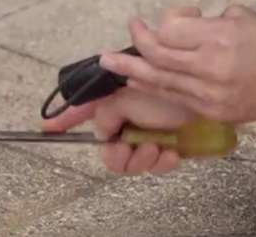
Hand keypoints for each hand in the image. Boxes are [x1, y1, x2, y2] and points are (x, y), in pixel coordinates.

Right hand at [42, 87, 194, 174]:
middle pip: (108, 150)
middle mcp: (127, 120)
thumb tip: (101, 134)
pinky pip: (154, 167)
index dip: (64, 120)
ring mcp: (146, 135)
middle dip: (119, 155)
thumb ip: (108, 112)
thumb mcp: (133, 94)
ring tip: (157, 147)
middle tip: (131, 147)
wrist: (208, 94)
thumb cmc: (172, 88)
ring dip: (142, 160)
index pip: (83, 112)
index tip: (47, 128)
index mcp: (116, 102)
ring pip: (129, 163)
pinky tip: (172, 152)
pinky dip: (161, 163)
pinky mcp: (165, 147)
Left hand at [99, 5, 255, 122]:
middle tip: (114, 46)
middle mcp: (211, 67)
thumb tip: (171, 26)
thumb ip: (201, 21)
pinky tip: (136, 83)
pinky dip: (151, 89)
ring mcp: (209, 94)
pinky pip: (172, 98)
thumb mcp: (239, 17)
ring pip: (159, 82)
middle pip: (157, 57)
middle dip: (134, 47)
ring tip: (110, 65)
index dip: (157, 25)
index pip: (169, 30)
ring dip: (131, 73)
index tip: (152, 22)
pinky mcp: (209, 111)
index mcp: (219, 38)